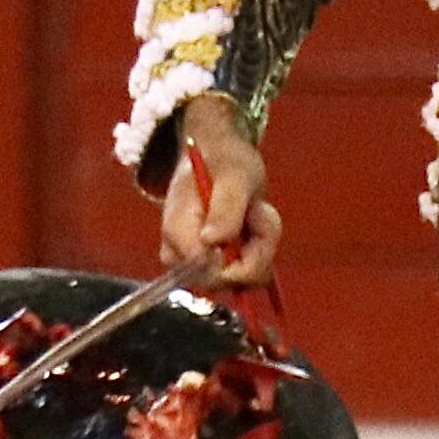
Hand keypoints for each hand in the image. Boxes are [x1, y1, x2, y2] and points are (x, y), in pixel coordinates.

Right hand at [158, 98, 281, 289]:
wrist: (220, 158)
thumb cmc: (224, 162)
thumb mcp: (234, 177)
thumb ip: (225, 208)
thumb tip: (211, 241)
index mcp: (176, 232)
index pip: (208, 274)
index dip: (239, 263)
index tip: (252, 228)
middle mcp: (180, 255)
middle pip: (230, 280)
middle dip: (257, 248)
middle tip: (258, 211)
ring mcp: (196, 265)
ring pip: (246, 277)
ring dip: (262, 243)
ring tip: (255, 211)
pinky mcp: (213, 267)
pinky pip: (249, 272)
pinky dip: (261, 246)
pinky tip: (254, 223)